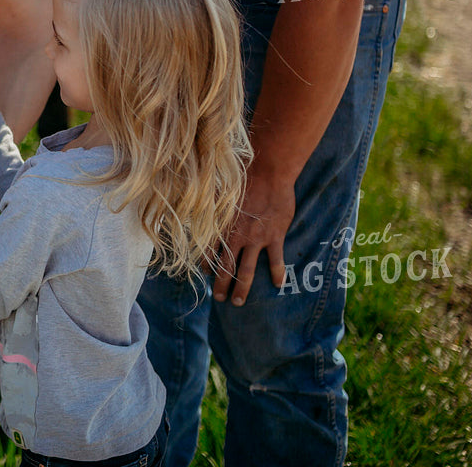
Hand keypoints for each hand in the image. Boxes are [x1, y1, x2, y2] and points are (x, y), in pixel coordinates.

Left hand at [212, 167, 295, 304]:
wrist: (268, 171)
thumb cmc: (242, 176)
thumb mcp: (219, 189)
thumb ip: (210, 202)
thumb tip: (194, 202)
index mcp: (220, 225)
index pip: (208, 251)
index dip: (206, 264)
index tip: (205, 273)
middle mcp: (235, 236)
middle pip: (225, 267)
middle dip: (220, 285)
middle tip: (218, 299)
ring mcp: (256, 239)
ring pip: (246, 270)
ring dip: (242, 288)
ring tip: (238, 302)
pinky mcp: (274, 236)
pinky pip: (275, 260)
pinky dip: (277, 273)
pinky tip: (277, 285)